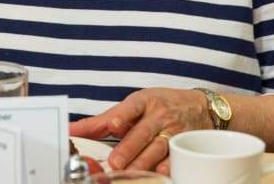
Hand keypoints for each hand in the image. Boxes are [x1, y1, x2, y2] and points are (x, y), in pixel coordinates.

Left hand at [68, 88, 207, 174]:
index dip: (123, 115)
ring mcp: (172, 131)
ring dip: (144, 161)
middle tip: (115, 161)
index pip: (131, 107)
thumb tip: (73, 129)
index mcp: (143, 102)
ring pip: (157, 147)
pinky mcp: (183, 145)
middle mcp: (158, 115)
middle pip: (142, 132)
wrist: (200, 106)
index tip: (114, 124)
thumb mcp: (133, 105)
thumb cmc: (160, 105)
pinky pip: (176, 156)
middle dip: (129, 148)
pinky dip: (168, 165)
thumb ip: (102, 120)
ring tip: (130, 172)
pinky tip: (160, 171)